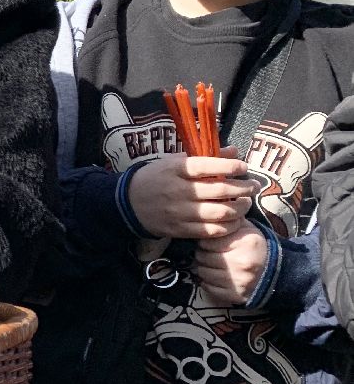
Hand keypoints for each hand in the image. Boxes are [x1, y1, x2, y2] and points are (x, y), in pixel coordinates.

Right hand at [126, 149, 258, 239]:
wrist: (128, 203)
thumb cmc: (154, 178)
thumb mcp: (173, 162)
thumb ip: (204, 158)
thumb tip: (233, 152)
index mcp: (176, 169)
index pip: (208, 166)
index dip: (230, 166)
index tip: (243, 166)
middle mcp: (179, 191)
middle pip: (220, 190)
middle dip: (243, 188)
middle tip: (253, 186)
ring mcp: (180, 212)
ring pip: (220, 213)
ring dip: (240, 208)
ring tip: (246, 203)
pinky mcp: (180, 230)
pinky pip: (211, 231)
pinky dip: (228, 226)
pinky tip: (234, 220)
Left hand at [192, 221, 268, 304]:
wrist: (276, 273)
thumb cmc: (255, 248)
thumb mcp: (247, 229)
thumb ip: (229, 221)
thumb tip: (209, 215)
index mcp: (245, 243)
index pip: (207, 241)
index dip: (204, 241)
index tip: (208, 243)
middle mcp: (242, 262)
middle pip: (202, 257)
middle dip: (202, 254)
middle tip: (208, 253)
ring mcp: (238, 281)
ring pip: (202, 272)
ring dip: (203, 268)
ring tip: (212, 264)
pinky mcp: (234, 295)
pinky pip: (207, 287)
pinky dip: (207, 281)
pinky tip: (215, 276)